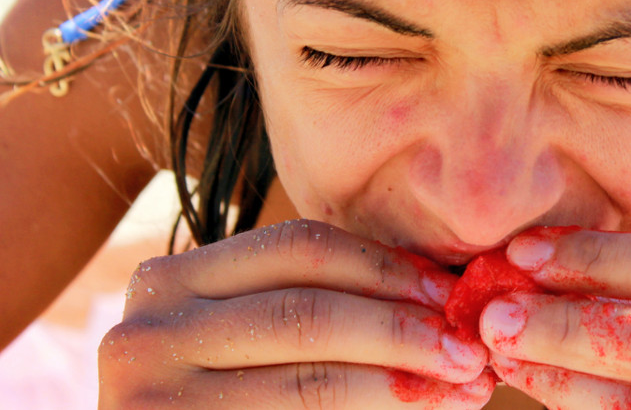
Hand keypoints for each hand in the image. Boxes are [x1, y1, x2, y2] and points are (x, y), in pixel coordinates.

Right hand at [98, 219, 491, 408]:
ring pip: (310, 382)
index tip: (453, 293)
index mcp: (171, 279)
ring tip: (465, 387)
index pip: (299, 248)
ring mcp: (150, 397)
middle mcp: (147, 331)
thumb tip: (439, 291)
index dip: (386, 267)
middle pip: (307, 312)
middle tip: (471, 348)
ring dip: (401, 383)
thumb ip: (317, 305)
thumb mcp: (244, 335)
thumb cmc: (218, 395)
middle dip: (402, 328)